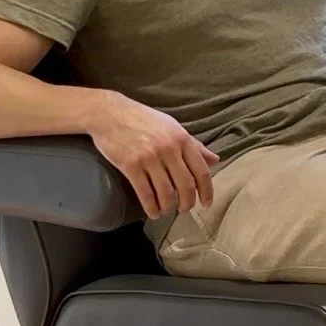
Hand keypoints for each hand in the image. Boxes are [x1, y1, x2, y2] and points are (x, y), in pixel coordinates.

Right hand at [87, 91, 218, 219]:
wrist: (110, 113)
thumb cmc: (144, 120)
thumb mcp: (172, 127)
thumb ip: (194, 145)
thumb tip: (215, 160)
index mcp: (182, 138)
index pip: (201, 171)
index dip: (206, 191)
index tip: (207, 203)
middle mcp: (168, 148)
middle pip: (185, 185)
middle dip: (187, 203)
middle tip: (184, 209)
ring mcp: (149, 157)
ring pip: (166, 192)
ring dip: (168, 206)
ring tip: (166, 209)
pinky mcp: (131, 165)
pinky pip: (145, 193)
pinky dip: (151, 207)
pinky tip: (153, 212)